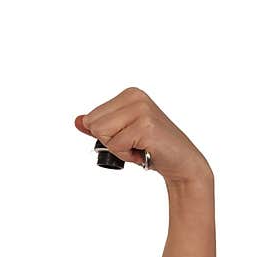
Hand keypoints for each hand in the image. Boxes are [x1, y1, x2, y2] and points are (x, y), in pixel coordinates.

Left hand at [75, 87, 212, 184]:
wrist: (180, 161)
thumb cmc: (150, 147)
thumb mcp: (121, 133)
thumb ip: (99, 126)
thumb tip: (78, 121)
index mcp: (129, 94)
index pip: (91, 118)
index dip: (105, 135)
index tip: (128, 137)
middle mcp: (135, 97)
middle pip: (94, 125)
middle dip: (110, 141)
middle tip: (134, 143)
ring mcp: (141, 110)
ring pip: (102, 134)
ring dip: (118, 149)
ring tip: (138, 146)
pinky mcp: (145, 126)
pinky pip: (115, 146)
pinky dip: (127, 155)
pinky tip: (144, 151)